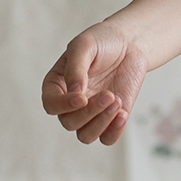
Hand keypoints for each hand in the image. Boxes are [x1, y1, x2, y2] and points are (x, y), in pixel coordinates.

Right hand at [42, 21, 148, 145]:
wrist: (129, 45)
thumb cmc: (102, 42)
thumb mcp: (85, 46)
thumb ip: (76, 68)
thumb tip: (75, 93)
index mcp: (57, 85)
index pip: (51, 105)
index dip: (64, 105)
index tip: (82, 97)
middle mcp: (70, 103)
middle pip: (70, 123)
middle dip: (90, 112)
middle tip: (110, 95)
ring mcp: (90, 113)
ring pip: (86, 135)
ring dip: (102, 123)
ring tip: (117, 101)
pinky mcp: (110, 118)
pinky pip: (107, 139)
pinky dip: (114, 132)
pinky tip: (123, 115)